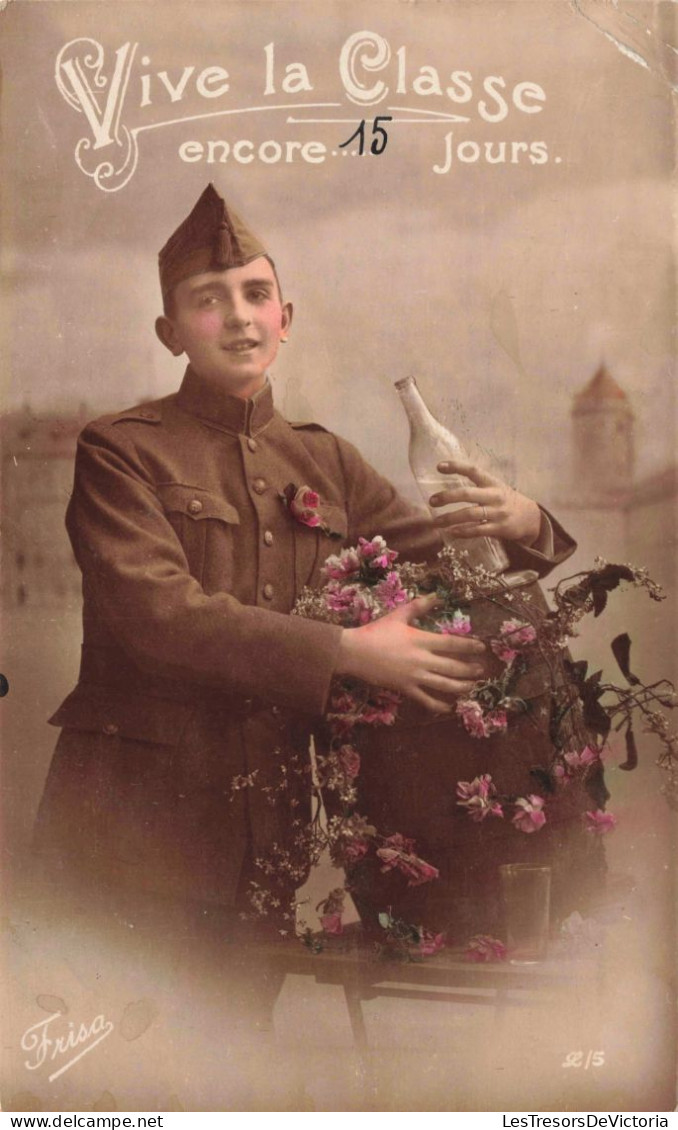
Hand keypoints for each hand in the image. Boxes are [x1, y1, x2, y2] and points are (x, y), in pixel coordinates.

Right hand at [334, 593, 487, 712]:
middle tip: (482, 670)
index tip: (482, 648)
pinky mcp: (405, 689)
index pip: (452, 644)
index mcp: (421, 640)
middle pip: (453, 667)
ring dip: (461, 687)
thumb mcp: (398, 616)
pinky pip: (425, 700)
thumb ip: (419, 606)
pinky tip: (448, 707)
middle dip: (470, 670)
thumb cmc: (376, 632)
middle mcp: (422, 660)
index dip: (469, 646)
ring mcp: (414, 677)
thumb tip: (437, 596)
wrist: (355, 652)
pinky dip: (438, 705)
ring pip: (444, 685)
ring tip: (472, 686)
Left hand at [429, 458, 540, 545]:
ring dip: (450, 518)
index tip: (439, 467)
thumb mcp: (495, 487)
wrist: (531, 518)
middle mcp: (494, 496)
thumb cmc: (506, 501)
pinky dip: (463, 532)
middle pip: (467, 494)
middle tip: (432, 501)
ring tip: (436, 522)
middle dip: (447, 497)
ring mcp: (497, 512)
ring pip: (470, 514)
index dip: (456, 467)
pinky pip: (478, 530)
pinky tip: (451, 533)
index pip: (473, 470)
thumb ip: (477, 486)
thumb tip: (449, 485)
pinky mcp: (500, 528)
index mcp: (492, 482)